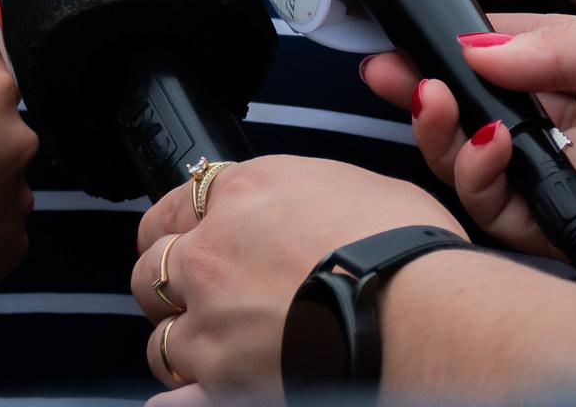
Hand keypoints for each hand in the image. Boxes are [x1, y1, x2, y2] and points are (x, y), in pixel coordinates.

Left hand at [130, 157, 458, 398]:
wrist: (425, 317)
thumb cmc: (408, 253)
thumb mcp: (360, 189)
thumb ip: (307, 197)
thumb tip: (309, 210)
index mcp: (247, 192)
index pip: (177, 201)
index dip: (183, 222)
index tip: (190, 236)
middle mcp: (213, 251)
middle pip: (151, 263)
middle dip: (170, 279)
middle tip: (199, 293)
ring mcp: (209, 320)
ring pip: (158, 333)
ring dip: (182, 340)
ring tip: (219, 350)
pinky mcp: (218, 381)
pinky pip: (171, 396)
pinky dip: (180, 397)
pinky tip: (196, 394)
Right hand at [364, 2, 575, 327]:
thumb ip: (555, 39)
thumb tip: (479, 46)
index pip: (513, 41)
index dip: (463, 32)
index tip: (415, 18)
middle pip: (481, 96)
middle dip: (426, 77)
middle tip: (382, 63)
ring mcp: (570, 168)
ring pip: (474, 150)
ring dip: (439, 121)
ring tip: (428, 95)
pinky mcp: (564, 222)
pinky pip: (497, 203)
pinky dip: (477, 172)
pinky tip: (488, 142)